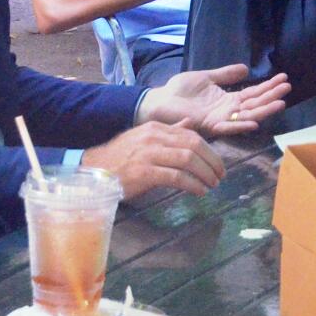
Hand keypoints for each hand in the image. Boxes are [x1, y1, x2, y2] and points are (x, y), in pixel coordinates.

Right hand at [82, 120, 224, 197]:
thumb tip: (189, 124)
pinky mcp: (145, 173)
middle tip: (220, 176)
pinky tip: (200, 191)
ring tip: (212, 185)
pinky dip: (192, 184)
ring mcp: (149, 154)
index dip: (209, 150)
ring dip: (205, 174)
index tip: (218, 164)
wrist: (95, 171)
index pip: (191, 135)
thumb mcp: (144, 138)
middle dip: (211, 162)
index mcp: (155, 128)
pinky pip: (177, 177)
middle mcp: (153, 138)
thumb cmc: (120, 157)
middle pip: (193, 145)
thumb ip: (168, 132)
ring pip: (188, 160)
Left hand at [137, 64, 289, 135]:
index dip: (268, 86)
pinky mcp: (209, 125)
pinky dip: (240, 125)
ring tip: (280, 102)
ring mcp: (220, 118)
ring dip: (264, 110)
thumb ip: (225, 75)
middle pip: (255, 104)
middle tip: (288, 88)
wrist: (160, 100)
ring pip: (247, 116)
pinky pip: (227, 126)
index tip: (284, 78)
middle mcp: (228, 111)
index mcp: (228, 99)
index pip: (253, 93)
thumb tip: (246, 68)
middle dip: (272, 97)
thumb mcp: (207, 77)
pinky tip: (254, 122)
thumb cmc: (180, 90)